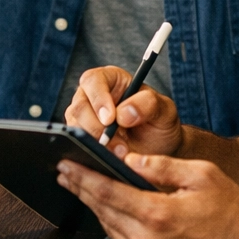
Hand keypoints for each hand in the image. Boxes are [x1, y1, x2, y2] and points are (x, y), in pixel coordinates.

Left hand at [57, 153, 238, 238]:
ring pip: (111, 230)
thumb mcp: (202, 175)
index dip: (83, 178)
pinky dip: (115, 225)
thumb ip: (162, 167)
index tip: (65, 165)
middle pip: (103, 212)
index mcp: (158, 215)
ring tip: (81, 188)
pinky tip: (109, 211)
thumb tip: (128, 161)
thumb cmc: (233, 211)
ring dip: (95, 208)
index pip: (107, 192)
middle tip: (64, 173)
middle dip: (81, 190)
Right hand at [63, 65, 183, 158]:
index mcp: (111, 80)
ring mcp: (84, 119)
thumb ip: (148, 104)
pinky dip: (91, 153)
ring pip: (75, 128)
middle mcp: (92, 97)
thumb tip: (123, 114)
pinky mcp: (81, 139)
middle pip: (79, 106)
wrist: (158, 151)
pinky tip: (109, 159)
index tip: (110, 119)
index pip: (93, 80)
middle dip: (97, 128)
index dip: (98, 98)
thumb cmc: (159, 124)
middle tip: (119, 145)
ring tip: (121, 154)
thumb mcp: (163, 110)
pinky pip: (77, 145)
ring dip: (96, 143)